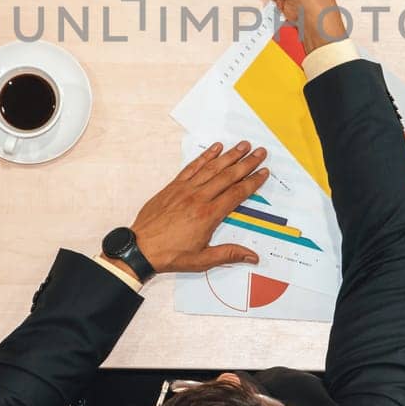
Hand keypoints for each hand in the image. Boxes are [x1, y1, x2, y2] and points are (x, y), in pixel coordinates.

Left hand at [125, 142, 269, 273]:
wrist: (140, 248)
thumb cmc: (170, 255)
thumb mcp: (202, 260)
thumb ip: (229, 254)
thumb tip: (253, 256)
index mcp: (208, 215)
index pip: (236, 194)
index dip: (252, 182)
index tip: (264, 172)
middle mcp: (198, 198)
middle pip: (228, 176)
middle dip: (246, 163)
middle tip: (260, 152)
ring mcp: (185, 189)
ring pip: (212, 168)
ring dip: (229, 155)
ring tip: (243, 145)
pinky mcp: (174, 186)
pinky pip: (192, 167)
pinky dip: (205, 156)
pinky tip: (215, 148)